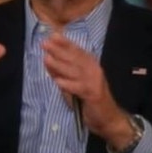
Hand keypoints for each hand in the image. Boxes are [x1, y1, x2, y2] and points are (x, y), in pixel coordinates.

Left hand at [42, 32, 131, 146]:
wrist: (106, 117)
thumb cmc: (86, 99)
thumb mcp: (71, 83)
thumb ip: (60, 72)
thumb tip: (46, 59)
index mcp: (89, 64)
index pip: (76, 51)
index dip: (65, 43)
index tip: (52, 35)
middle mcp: (93, 69)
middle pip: (75, 58)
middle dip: (59, 50)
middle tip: (45, 43)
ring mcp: (94, 81)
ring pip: (75, 71)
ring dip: (60, 65)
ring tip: (46, 59)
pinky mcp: (93, 94)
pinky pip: (78, 87)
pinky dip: (68, 84)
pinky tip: (58, 81)